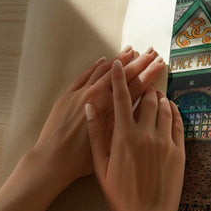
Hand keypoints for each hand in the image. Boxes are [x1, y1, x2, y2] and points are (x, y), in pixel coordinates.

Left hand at [34, 48, 164, 190]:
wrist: (52, 160)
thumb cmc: (82, 159)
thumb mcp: (111, 143)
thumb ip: (125, 122)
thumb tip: (140, 109)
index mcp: (110, 109)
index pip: (135, 85)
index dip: (149, 73)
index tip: (159, 63)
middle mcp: (96, 96)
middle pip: (122, 74)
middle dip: (139, 62)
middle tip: (152, 52)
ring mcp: (80, 93)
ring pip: (103, 70)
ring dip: (119, 59)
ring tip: (131, 50)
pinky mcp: (68, 96)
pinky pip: (84, 75)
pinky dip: (96, 66)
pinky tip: (104, 60)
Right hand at [86, 60, 184, 210]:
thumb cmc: (120, 196)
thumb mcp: (101, 167)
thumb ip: (96, 135)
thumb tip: (90, 109)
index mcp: (124, 137)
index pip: (121, 99)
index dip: (119, 78)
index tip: (118, 63)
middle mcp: (146, 134)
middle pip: (147, 99)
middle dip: (143, 84)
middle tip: (143, 76)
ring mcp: (165, 142)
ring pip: (164, 108)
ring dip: (159, 97)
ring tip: (154, 92)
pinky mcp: (179, 151)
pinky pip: (177, 123)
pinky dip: (173, 111)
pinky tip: (170, 108)